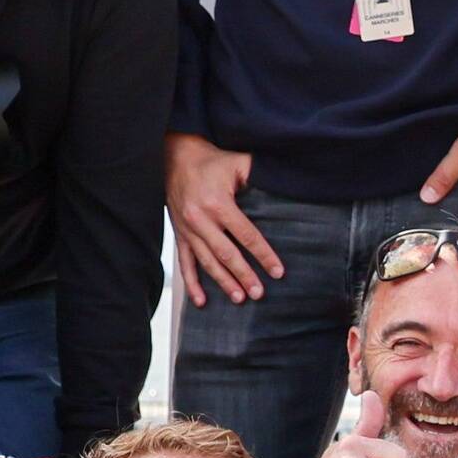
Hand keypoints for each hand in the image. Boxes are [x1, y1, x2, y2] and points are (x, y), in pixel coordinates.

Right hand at [166, 134, 276, 304]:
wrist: (175, 157)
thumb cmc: (211, 161)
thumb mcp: (237, 162)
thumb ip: (257, 175)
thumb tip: (282, 187)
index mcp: (218, 203)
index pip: (246, 235)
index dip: (263, 254)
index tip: (277, 271)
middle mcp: (200, 219)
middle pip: (226, 254)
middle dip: (244, 275)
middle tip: (258, 293)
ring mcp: (187, 229)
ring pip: (207, 262)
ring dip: (223, 282)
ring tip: (238, 298)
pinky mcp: (179, 234)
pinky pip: (185, 263)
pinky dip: (192, 283)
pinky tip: (201, 301)